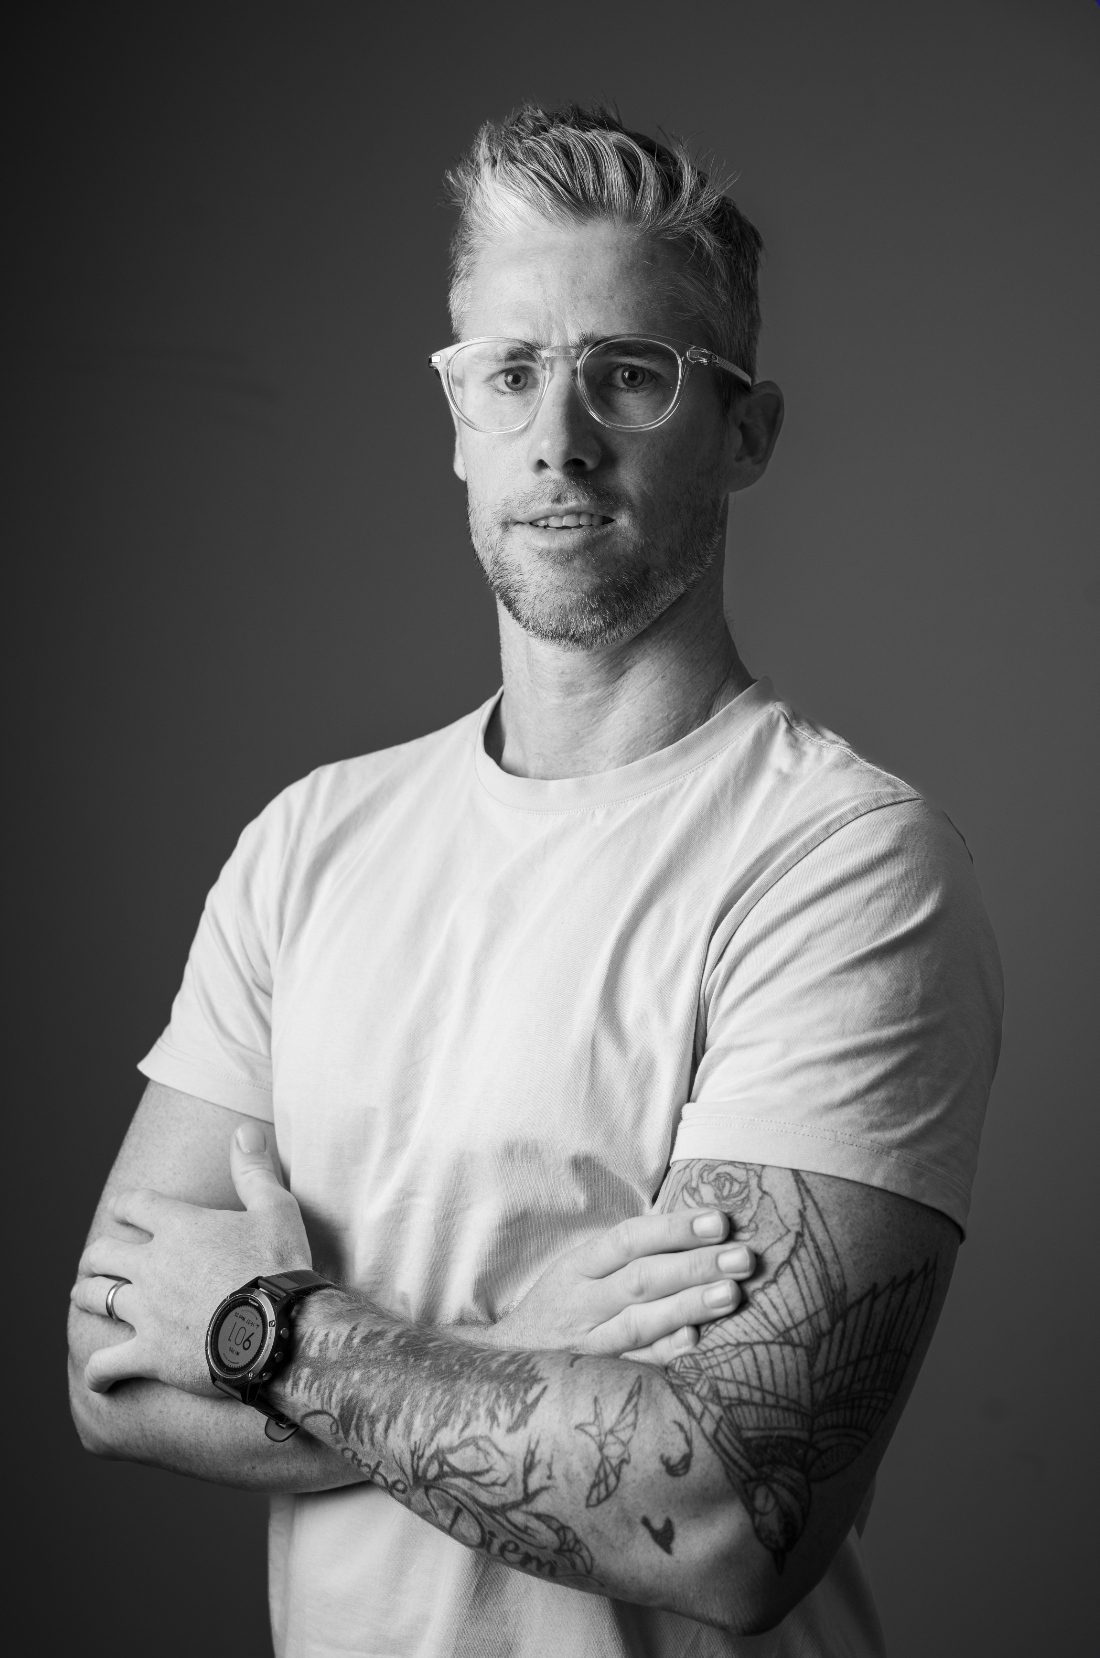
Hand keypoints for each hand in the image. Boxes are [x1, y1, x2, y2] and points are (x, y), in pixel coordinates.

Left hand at [70, 1122, 309, 1395]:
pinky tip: (97, 1377)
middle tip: (98, 1259)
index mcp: (179, 1226)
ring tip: (85, 1296)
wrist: (282, 1329)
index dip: (126, 1206)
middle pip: (102, 1251)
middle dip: (96, 1254)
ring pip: (94, 1298)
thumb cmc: (281, 1266)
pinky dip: (97, 1371)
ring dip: (86, 1295)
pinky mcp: (148, 1353)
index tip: (125, 1211)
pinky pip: (104, 1364)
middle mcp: (153, 1265)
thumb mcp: (276, 1208)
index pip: (133, 1204)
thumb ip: (254, 1169)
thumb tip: (244, 1130)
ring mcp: (146, 1310)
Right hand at [476, 1209, 755, 1364]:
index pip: (628, 1239)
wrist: (511, 1359)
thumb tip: (702, 1229)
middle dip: (695, 1266)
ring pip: (641, 1322)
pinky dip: (664, 1353)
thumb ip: (631, 1251)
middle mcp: (582, 1302)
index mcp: (579, 1266)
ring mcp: (590, 1342)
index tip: (719, 1220)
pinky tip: (697, 1342)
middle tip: (743, 1257)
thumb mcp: (584, 1267)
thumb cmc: (564, 1301)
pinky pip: (635, 1366)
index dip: (674, 1228)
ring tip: (732, 1293)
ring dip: (689, 1306)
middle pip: (641, 1280)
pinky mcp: (600, 1375)